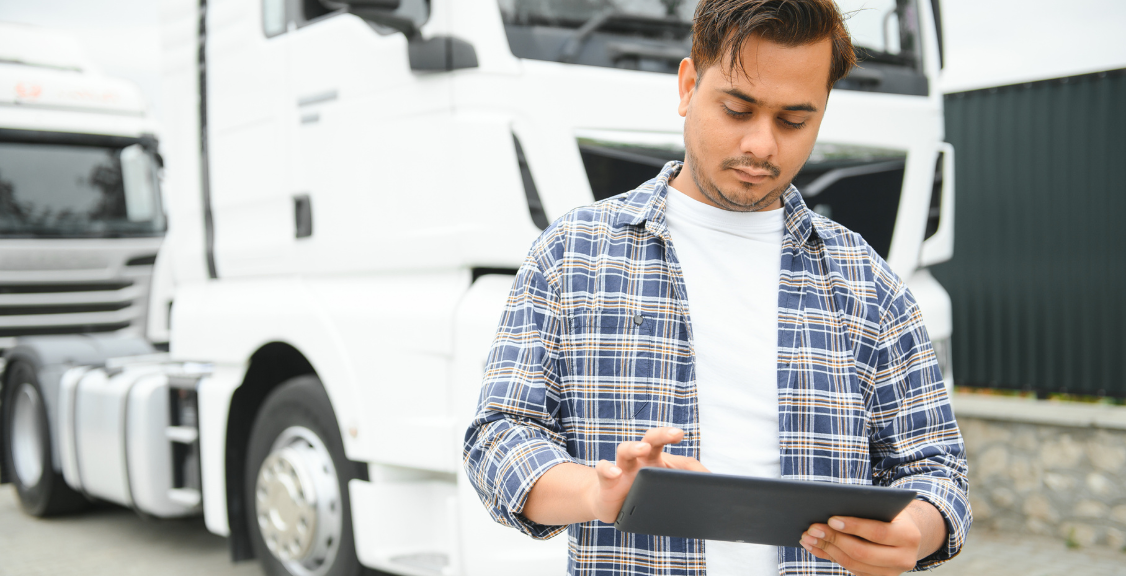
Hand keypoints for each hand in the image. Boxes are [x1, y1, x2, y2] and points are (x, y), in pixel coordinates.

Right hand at [588, 427, 708, 522]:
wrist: (612, 507)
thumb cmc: (642, 495)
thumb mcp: (667, 489)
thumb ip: (688, 481)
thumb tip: (712, 479)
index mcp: (654, 459)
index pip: (666, 444)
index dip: (676, 440)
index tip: (682, 435)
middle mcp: (639, 459)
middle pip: (649, 439)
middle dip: (662, 434)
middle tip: (675, 433)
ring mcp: (622, 468)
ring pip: (625, 449)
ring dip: (635, 447)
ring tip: (643, 449)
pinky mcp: (607, 482)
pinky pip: (604, 470)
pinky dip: (608, 469)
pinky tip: (615, 473)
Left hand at [799, 501, 944, 575]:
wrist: (908, 535)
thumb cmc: (891, 515)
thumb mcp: (885, 508)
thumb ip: (865, 509)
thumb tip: (830, 512)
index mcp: (909, 536)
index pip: (878, 533)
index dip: (854, 526)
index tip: (831, 519)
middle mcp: (904, 558)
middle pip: (863, 552)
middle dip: (834, 539)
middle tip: (813, 528)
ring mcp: (892, 573)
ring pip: (854, 564)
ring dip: (827, 549)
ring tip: (808, 536)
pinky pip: (850, 570)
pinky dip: (829, 557)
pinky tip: (814, 546)